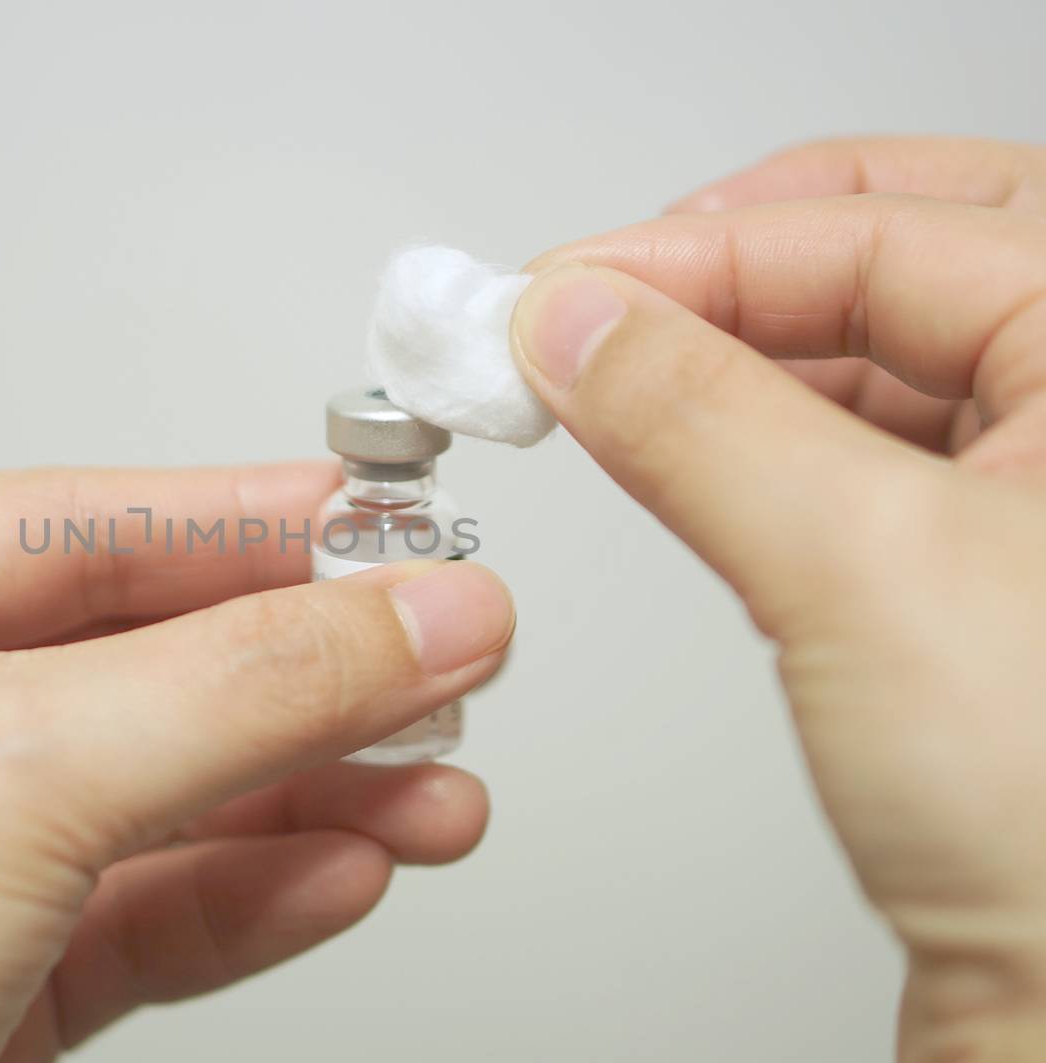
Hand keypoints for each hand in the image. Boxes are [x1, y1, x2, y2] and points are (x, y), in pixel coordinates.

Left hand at [0, 463, 512, 1061]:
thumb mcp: (12, 776)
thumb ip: (242, 685)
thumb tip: (418, 614)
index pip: (81, 525)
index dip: (252, 524)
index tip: (397, 525)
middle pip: (143, 658)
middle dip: (303, 674)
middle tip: (444, 657)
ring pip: (164, 787)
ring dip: (312, 790)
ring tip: (436, 787)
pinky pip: (149, 900)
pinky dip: (258, 886)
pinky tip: (352, 862)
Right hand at [512, 137, 1045, 1059]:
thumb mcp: (867, 567)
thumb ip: (701, 416)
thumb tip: (574, 324)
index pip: (890, 231)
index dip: (703, 249)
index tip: (562, 291)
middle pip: (890, 264)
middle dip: (719, 275)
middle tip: (581, 307)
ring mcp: (1036, 500)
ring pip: (861, 363)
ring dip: (715, 362)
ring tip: (593, 376)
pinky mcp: (970, 579)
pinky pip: (845, 459)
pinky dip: (740, 443)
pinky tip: (659, 448)